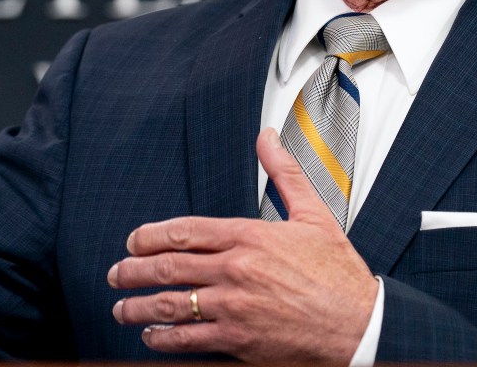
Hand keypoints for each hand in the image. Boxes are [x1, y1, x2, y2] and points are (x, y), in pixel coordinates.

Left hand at [109, 128, 377, 364]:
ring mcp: (234, 307)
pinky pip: (188, 339)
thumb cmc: (339, 275)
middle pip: (169, 268)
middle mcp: (236, 270)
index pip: (186, 231)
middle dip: (133, 271)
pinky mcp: (238, 340)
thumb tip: (267, 137)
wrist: (360, 325)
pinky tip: (152, 335)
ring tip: (121, 308)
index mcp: (250, 236)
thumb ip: (284, 174)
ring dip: (138, 306)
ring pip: (171, 304)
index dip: (151, 237)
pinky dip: (163, 338)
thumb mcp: (314, 215)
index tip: (134, 242)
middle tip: (116, 273)